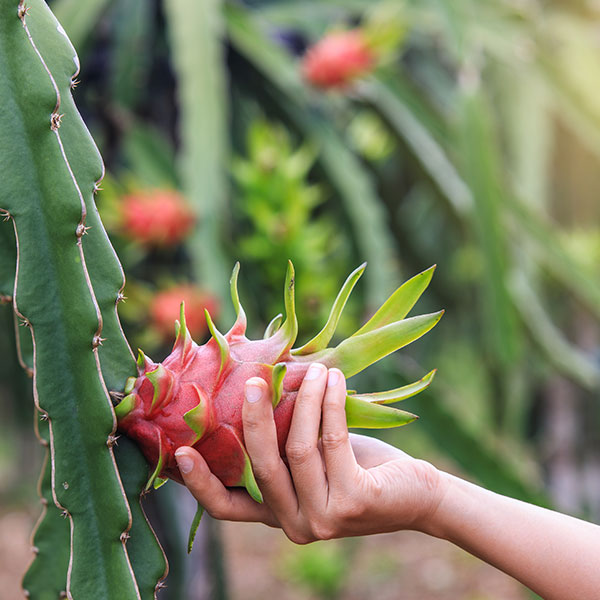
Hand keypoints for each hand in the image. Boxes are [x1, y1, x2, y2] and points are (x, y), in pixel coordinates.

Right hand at [174, 363, 445, 543]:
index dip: (200, 483)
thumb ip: (285, 441)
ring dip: (304, 399)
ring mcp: (324, 520)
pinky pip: (332, 440)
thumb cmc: (359, 466)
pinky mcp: (353, 503)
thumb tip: (256, 387)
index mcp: (279, 515)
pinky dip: (329, 403)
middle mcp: (296, 526)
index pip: (228, 508)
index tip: (179, 452)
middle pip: (261, 467)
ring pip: (298, 447)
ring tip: (315, 369)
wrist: (416, 493)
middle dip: (254, 417)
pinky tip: (334, 380)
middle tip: (255, 380)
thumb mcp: (315, 457)